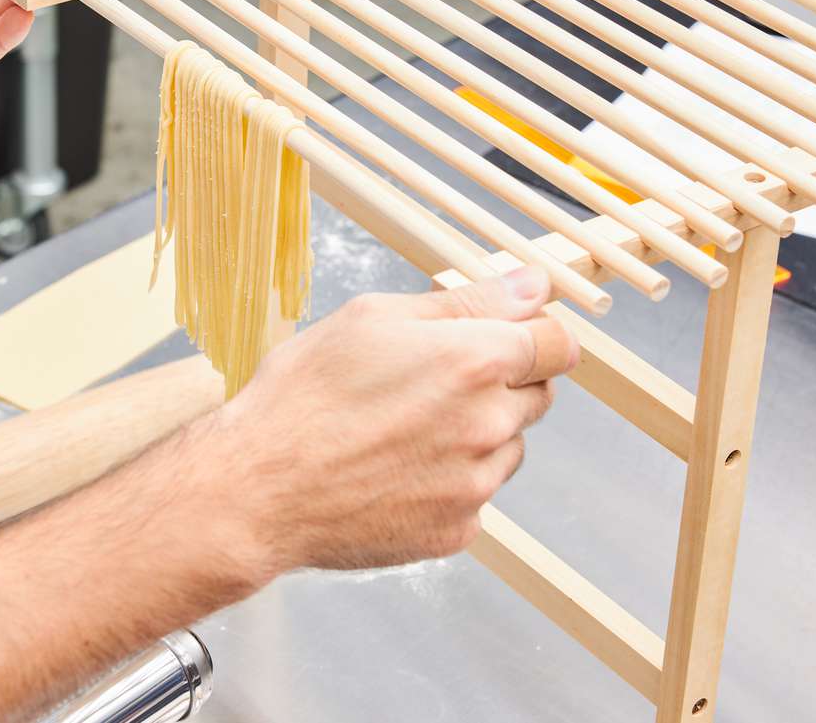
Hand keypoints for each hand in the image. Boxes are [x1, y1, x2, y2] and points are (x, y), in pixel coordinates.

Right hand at [209, 266, 577, 573]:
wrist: (257, 490)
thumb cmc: (302, 395)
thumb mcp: (372, 318)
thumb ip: (466, 302)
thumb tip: (533, 284)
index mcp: (475, 361)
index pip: (558, 343)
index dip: (532, 335)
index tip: (503, 339)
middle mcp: (489, 424)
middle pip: (537, 395)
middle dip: (501, 383)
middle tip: (430, 384)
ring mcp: (476, 485)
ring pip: (507, 449)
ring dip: (476, 435)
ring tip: (402, 432)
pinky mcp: (456, 531)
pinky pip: (474, 497)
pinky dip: (447, 484)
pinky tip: (393, 473)